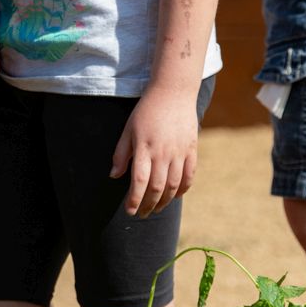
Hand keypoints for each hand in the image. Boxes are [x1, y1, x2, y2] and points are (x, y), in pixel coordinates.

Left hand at [110, 84, 200, 217]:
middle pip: (157, 188)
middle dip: (148, 205)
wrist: (173, 92)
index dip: (134, 199)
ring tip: (156, 209)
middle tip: (141, 214)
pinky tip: (175, 196)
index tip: (129, 211)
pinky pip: (189, 176)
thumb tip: (114, 176)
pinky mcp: (192, 149)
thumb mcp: (127, 130)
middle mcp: (163, 153)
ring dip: (165, 201)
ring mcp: (180, 152)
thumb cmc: (145, 111)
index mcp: (144, 148)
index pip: (139, 181)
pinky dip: (183, 189)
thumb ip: (121, 154)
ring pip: (174, 185)